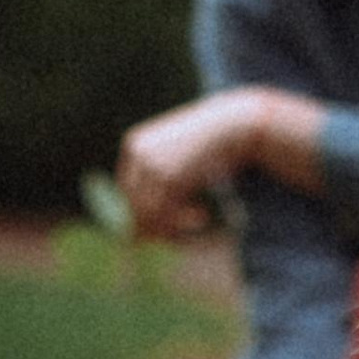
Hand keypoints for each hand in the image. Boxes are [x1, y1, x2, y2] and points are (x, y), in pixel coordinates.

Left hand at [116, 86, 330, 237]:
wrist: (233, 125)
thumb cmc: (210, 143)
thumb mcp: (179, 155)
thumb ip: (160, 179)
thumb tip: (146, 213)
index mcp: (135, 143)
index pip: (126, 189)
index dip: (141, 211)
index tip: (162, 225)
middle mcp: (137, 153)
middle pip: (133, 203)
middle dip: (156, 223)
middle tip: (179, 232)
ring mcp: (151, 164)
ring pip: (148, 212)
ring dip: (171, 225)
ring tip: (198, 222)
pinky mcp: (169, 177)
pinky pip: (165, 212)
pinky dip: (183, 221)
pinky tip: (203, 215)